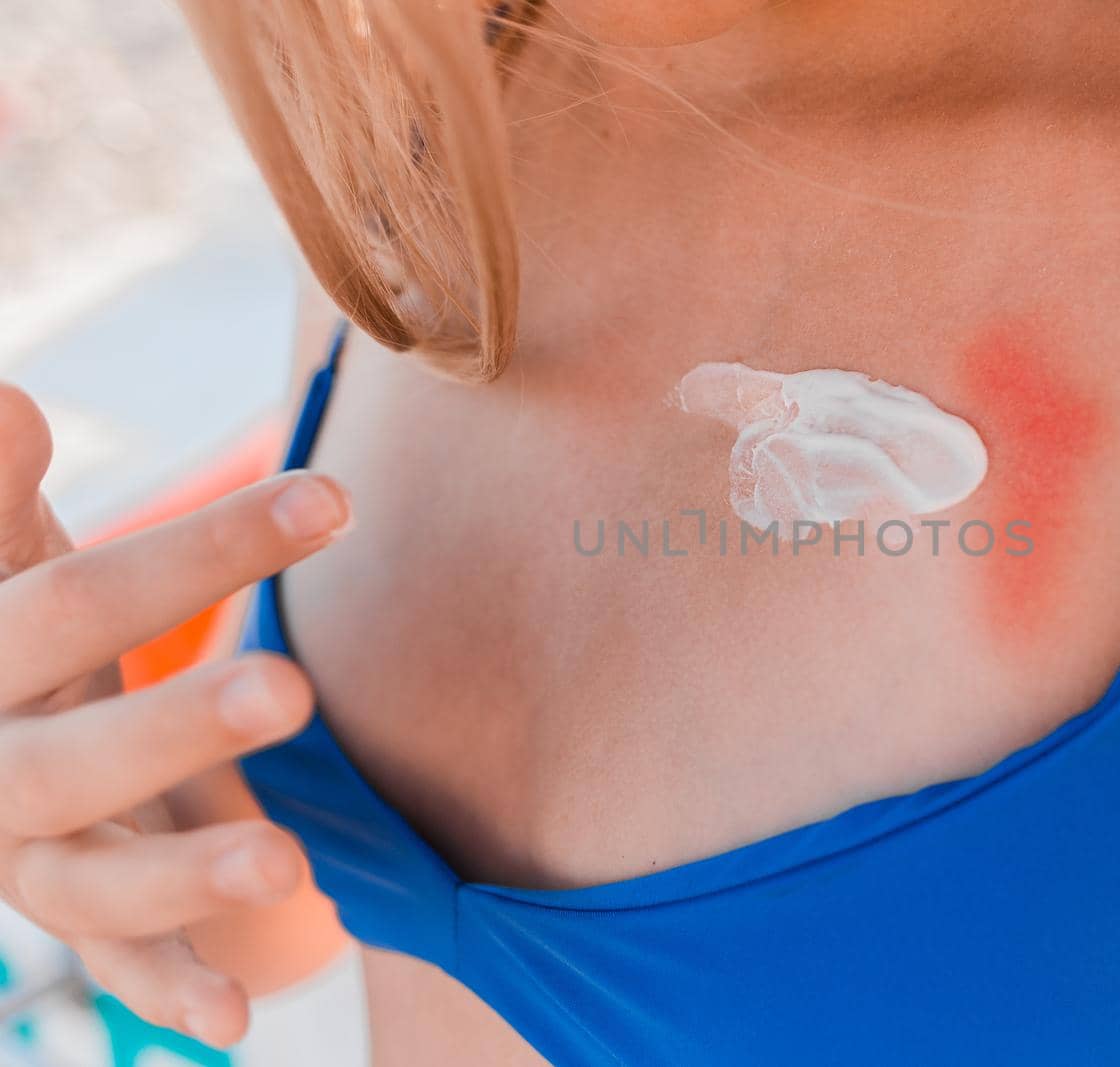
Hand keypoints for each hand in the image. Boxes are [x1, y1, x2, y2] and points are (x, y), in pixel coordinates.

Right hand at [0, 383, 350, 1046]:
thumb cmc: (9, 615)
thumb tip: (6, 399)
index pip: (73, 606)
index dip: (202, 552)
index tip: (333, 499)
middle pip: (71, 760)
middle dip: (176, 728)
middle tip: (291, 691)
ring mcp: (21, 856)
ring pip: (84, 887)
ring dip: (182, 880)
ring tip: (287, 865)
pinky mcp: (69, 912)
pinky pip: (113, 969)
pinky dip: (169, 994)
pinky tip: (241, 1024)